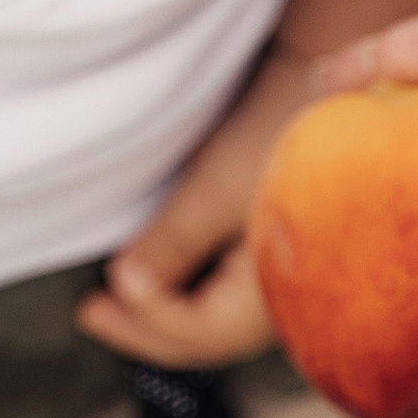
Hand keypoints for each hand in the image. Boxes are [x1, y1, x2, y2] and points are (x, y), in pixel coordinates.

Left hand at [78, 49, 310, 368]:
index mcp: (285, 291)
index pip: (201, 332)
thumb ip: (173, 244)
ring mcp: (292, 282)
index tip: (102, 292)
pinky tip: (162, 283)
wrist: (327, 79)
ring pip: (219, 322)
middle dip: (147, 329)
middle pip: (210, 337)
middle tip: (91, 314)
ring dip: (166, 315)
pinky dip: (190, 296)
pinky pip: (231, 299)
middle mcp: (295, 299)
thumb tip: (125, 286)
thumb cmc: (278, 127)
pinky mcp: (286, 257)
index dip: (146, 317)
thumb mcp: (217, 187)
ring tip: (115, 305)